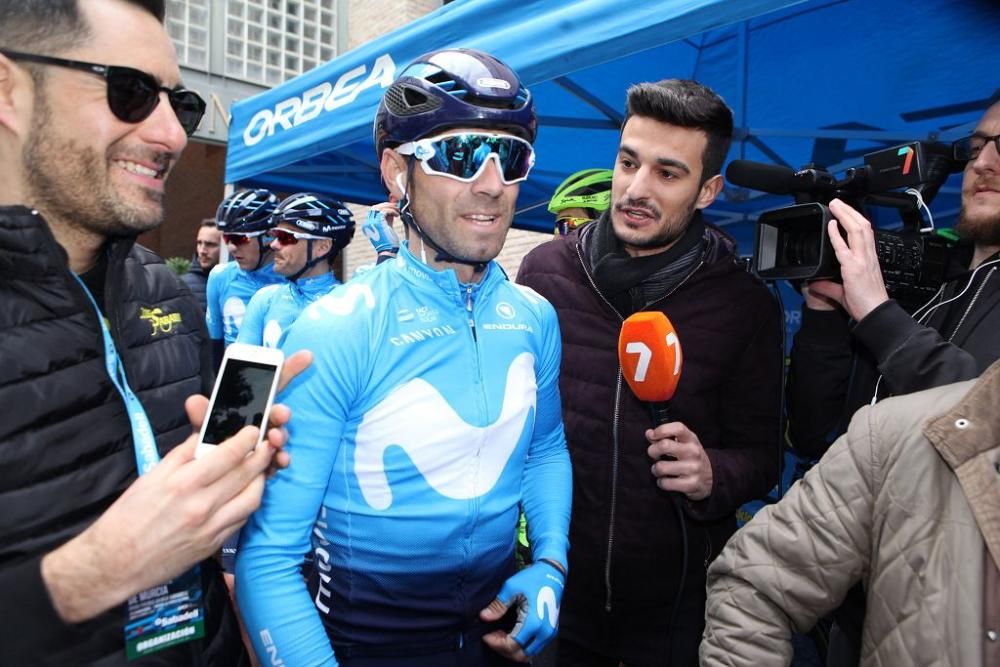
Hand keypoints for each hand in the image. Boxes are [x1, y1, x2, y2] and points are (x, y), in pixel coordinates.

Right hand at [40, 351, 311, 622]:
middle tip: (267, 443)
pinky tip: (247, 492)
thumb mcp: (153, 476)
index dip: (247, 438)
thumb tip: (208, 435)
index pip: (228, 454)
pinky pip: (243, 518)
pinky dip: (249, 501)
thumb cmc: (128, 516)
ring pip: (253, 497)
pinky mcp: (214, 544)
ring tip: (260, 467)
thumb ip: (185, 454)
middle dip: (262, 454)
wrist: (115, 562)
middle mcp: (202, 505)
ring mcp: (211, 528)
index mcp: (184, 483)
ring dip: (261, 478)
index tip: (254, 429)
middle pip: (246, 473)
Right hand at [362, 204, 399, 254]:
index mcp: (367, 225)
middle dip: (386, 205)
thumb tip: (391, 210)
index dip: (383, 207)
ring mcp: (371, 223)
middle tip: (396, 207)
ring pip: (379, 207)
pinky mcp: (378, 223)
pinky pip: (384, 211)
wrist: (388, 252)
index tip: (392, 208)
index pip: (373, 211)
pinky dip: (392, 211)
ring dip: (390, 207)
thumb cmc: (388, 243)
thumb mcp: (386, 228)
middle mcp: (367, 223)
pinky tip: (397, 215)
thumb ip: (387, 219)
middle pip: (375, 207)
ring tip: (397, 211)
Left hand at [480, 560, 564, 661]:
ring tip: (502, 635)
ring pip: (528, 653)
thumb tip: (484, 617)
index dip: (496, 643)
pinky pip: (535, 647)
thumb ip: (497, 606)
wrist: (552, 573)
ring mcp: (549, 632)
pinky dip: (522, 645)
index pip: (512, 645)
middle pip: (520, 655)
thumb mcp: (511, 588)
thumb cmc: (532, 578)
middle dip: (504, 649)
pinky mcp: (551, 631)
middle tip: (493, 636)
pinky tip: (512, 633)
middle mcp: (544, 632)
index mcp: (534, 623)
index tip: (486, 635)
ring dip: (513, 649)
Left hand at [646, 421, 712, 500]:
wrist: (711, 477)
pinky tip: (665, 480)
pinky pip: (665, 483)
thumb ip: (665, 437)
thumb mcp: (683, 443)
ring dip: (655, 469)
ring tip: (660, 469)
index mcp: (691, 439)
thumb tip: (649, 433)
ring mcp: (693, 469)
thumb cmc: (691, 457)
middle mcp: (693, 452)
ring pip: (661, 467)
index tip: (652, 435)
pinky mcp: (691, 484)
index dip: (661, 430)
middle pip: (664, 445)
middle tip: (654, 455)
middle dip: (652, 451)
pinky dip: (661, 482)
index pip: (677, 428)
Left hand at [807, 198, 888, 320]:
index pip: (865, 233)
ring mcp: (862, 261)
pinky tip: (831, 224)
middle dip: (850, 211)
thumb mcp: (843, 292)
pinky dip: (837, 234)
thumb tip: (815, 284)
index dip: (856, 220)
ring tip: (835, 205)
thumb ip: (828, 286)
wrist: (875, 314)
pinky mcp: (854, 268)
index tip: (847, 212)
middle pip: (862, 226)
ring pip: (857, 230)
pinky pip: (844, 247)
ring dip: (845, 215)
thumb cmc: (866, 304)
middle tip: (838, 202)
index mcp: (869, 259)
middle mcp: (868, 257)